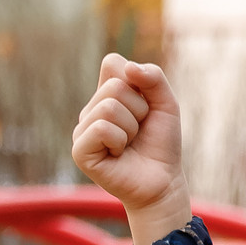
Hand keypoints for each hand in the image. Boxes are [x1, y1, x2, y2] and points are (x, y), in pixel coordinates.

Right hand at [72, 54, 193, 244]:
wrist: (163, 180)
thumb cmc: (161, 143)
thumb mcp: (166, 104)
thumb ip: (153, 78)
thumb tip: (127, 66)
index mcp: (106, 95)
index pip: (113, 63)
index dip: (138, 81)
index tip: (147, 105)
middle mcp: (90, 110)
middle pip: (115, 86)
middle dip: (141, 109)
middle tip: (140, 130)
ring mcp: (82, 130)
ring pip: (109, 107)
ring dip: (132, 127)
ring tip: (130, 143)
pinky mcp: (79, 150)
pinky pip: (102, 129)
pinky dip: (121, 140)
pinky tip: (119, 153)